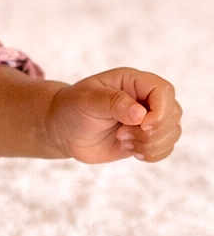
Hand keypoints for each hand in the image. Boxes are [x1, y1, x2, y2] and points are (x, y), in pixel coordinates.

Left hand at [47, 68, 181, 164]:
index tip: (143, 125)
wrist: (62, 130)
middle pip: (173, 113)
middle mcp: (145, 98)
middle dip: (152, 131)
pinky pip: (165, 148)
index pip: (163, 90)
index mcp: (133, 81)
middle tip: (121, 134)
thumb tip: (140, 114)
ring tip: (121, 140)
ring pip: (172, 132)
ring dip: (150, 144)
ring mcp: (148, 119)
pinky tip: (131, 151)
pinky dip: (152, 154)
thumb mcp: (86, 100)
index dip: (160, 110)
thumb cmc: (71, 108)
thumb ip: (113, 102)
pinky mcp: (146, 138)